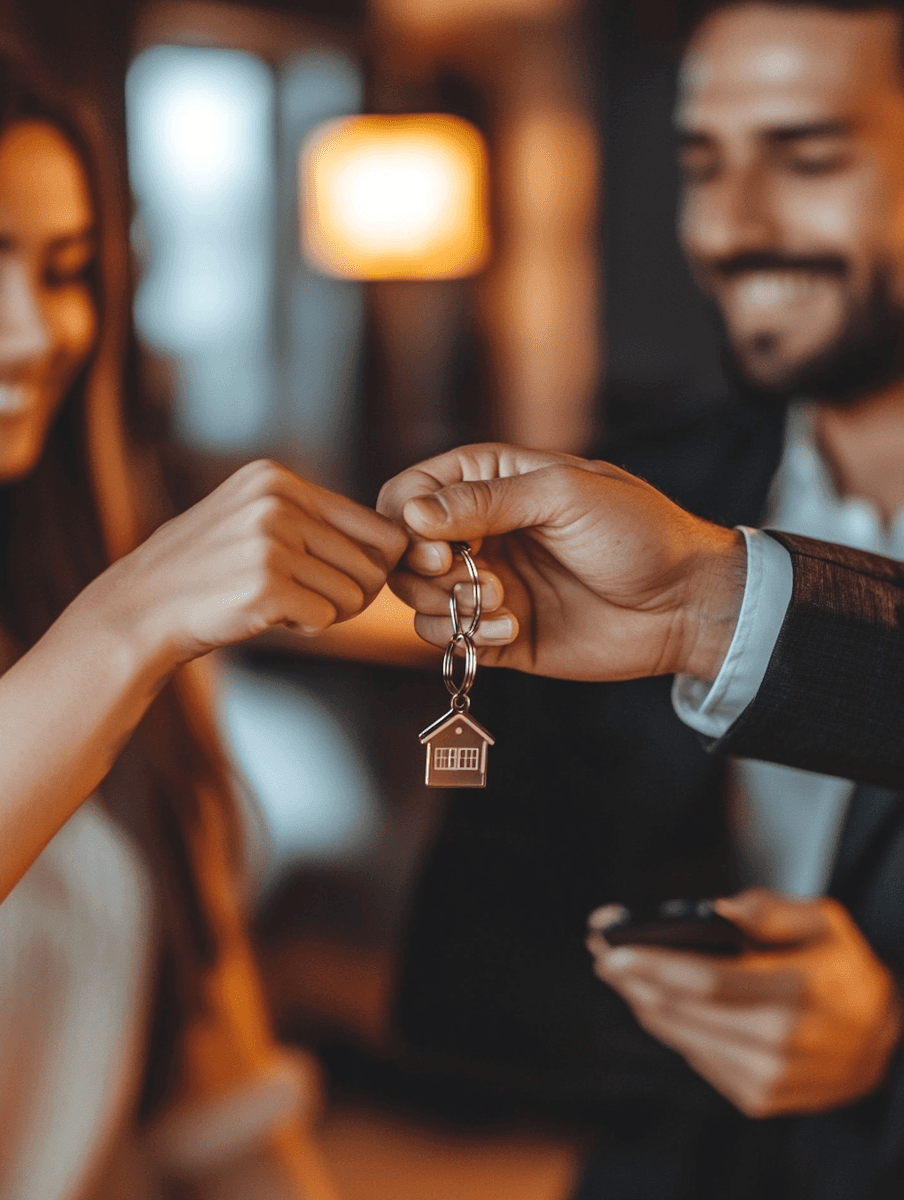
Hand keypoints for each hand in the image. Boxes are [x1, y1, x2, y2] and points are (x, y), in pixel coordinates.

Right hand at [85, 459, 407, 677]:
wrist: (139, 608)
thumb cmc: (206, 570)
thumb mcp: (252, 517)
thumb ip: (313, 519)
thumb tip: (399, 543)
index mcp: (278, 480)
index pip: (376, 525)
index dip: (374, 563)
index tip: (349, 579)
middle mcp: (277, 503)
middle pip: (372, 564)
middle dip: (353, 592)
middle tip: (313, 601)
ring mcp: (271, 543)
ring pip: (354, 595)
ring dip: (328, 611)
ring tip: (284, 605)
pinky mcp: (266, 586)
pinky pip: (326, 618)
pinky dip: (306, 627)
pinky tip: (268, 616)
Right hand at [377, 443, 745, 681]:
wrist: (686, 604)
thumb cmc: (638, 533)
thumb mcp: (564, 496)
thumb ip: (486, 501)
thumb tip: (414, 513)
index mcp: (492, 482)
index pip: (411, 493)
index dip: (405, 519)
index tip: (432, 543)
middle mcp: (482, 532)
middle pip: (404, 550)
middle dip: (421, 567)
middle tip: (461, 573)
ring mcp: (488, 583)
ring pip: (418, 597)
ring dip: (445, 602)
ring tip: (498, 601)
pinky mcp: (499, 633)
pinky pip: (449, 638)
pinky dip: (466, 636)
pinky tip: (512, 627)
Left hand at [587, 888, 903, 1116]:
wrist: (879, 1040)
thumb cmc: (844, 971)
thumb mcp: (824, 921)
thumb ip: (770, 909)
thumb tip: (720, 906)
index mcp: (796, 991)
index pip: (708, 979)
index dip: (652, 964)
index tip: (612, 948)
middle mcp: (780, 1042)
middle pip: (682, 1010)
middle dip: (632, 979)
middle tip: (600, 951)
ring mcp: (767, 1078)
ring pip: (680, 1036)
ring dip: (641, 1003)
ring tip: (619, 973)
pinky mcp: (756, 1099)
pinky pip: (694, 1058)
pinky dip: (670, 1028)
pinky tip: (657, 1004)